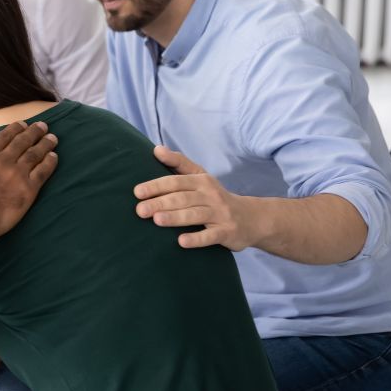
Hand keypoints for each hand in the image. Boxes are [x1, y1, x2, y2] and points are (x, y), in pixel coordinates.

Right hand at [0, 121, 57, 242]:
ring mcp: (17, 174)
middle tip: (43, 126)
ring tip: (52, 138)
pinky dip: (50, 162)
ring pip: (36, 153)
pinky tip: (54, 157)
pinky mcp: (28, 190)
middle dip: (35, 131)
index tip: (24, 125)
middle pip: (23, 140)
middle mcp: (2, 160)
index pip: (5, 135)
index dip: (16, 128)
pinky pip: (43, 171)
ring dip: (45, 144)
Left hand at [134, 145, 253, 249]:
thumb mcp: (201, 176)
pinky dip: (197, 239)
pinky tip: (181, 241)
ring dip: (175, 217)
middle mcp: (211, 195)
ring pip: (195, 215)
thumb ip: (179, 163)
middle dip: (161, 203)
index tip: (137, 192)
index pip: (176, 181)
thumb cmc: (215, 197)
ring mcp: (220, 214)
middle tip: (140, 210)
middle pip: (182, 198)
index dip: (156, 185)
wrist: (252, 218)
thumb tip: (156, 149)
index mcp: (202, 180)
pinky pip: (211, 236)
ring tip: (157, 220)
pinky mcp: (227, 232)